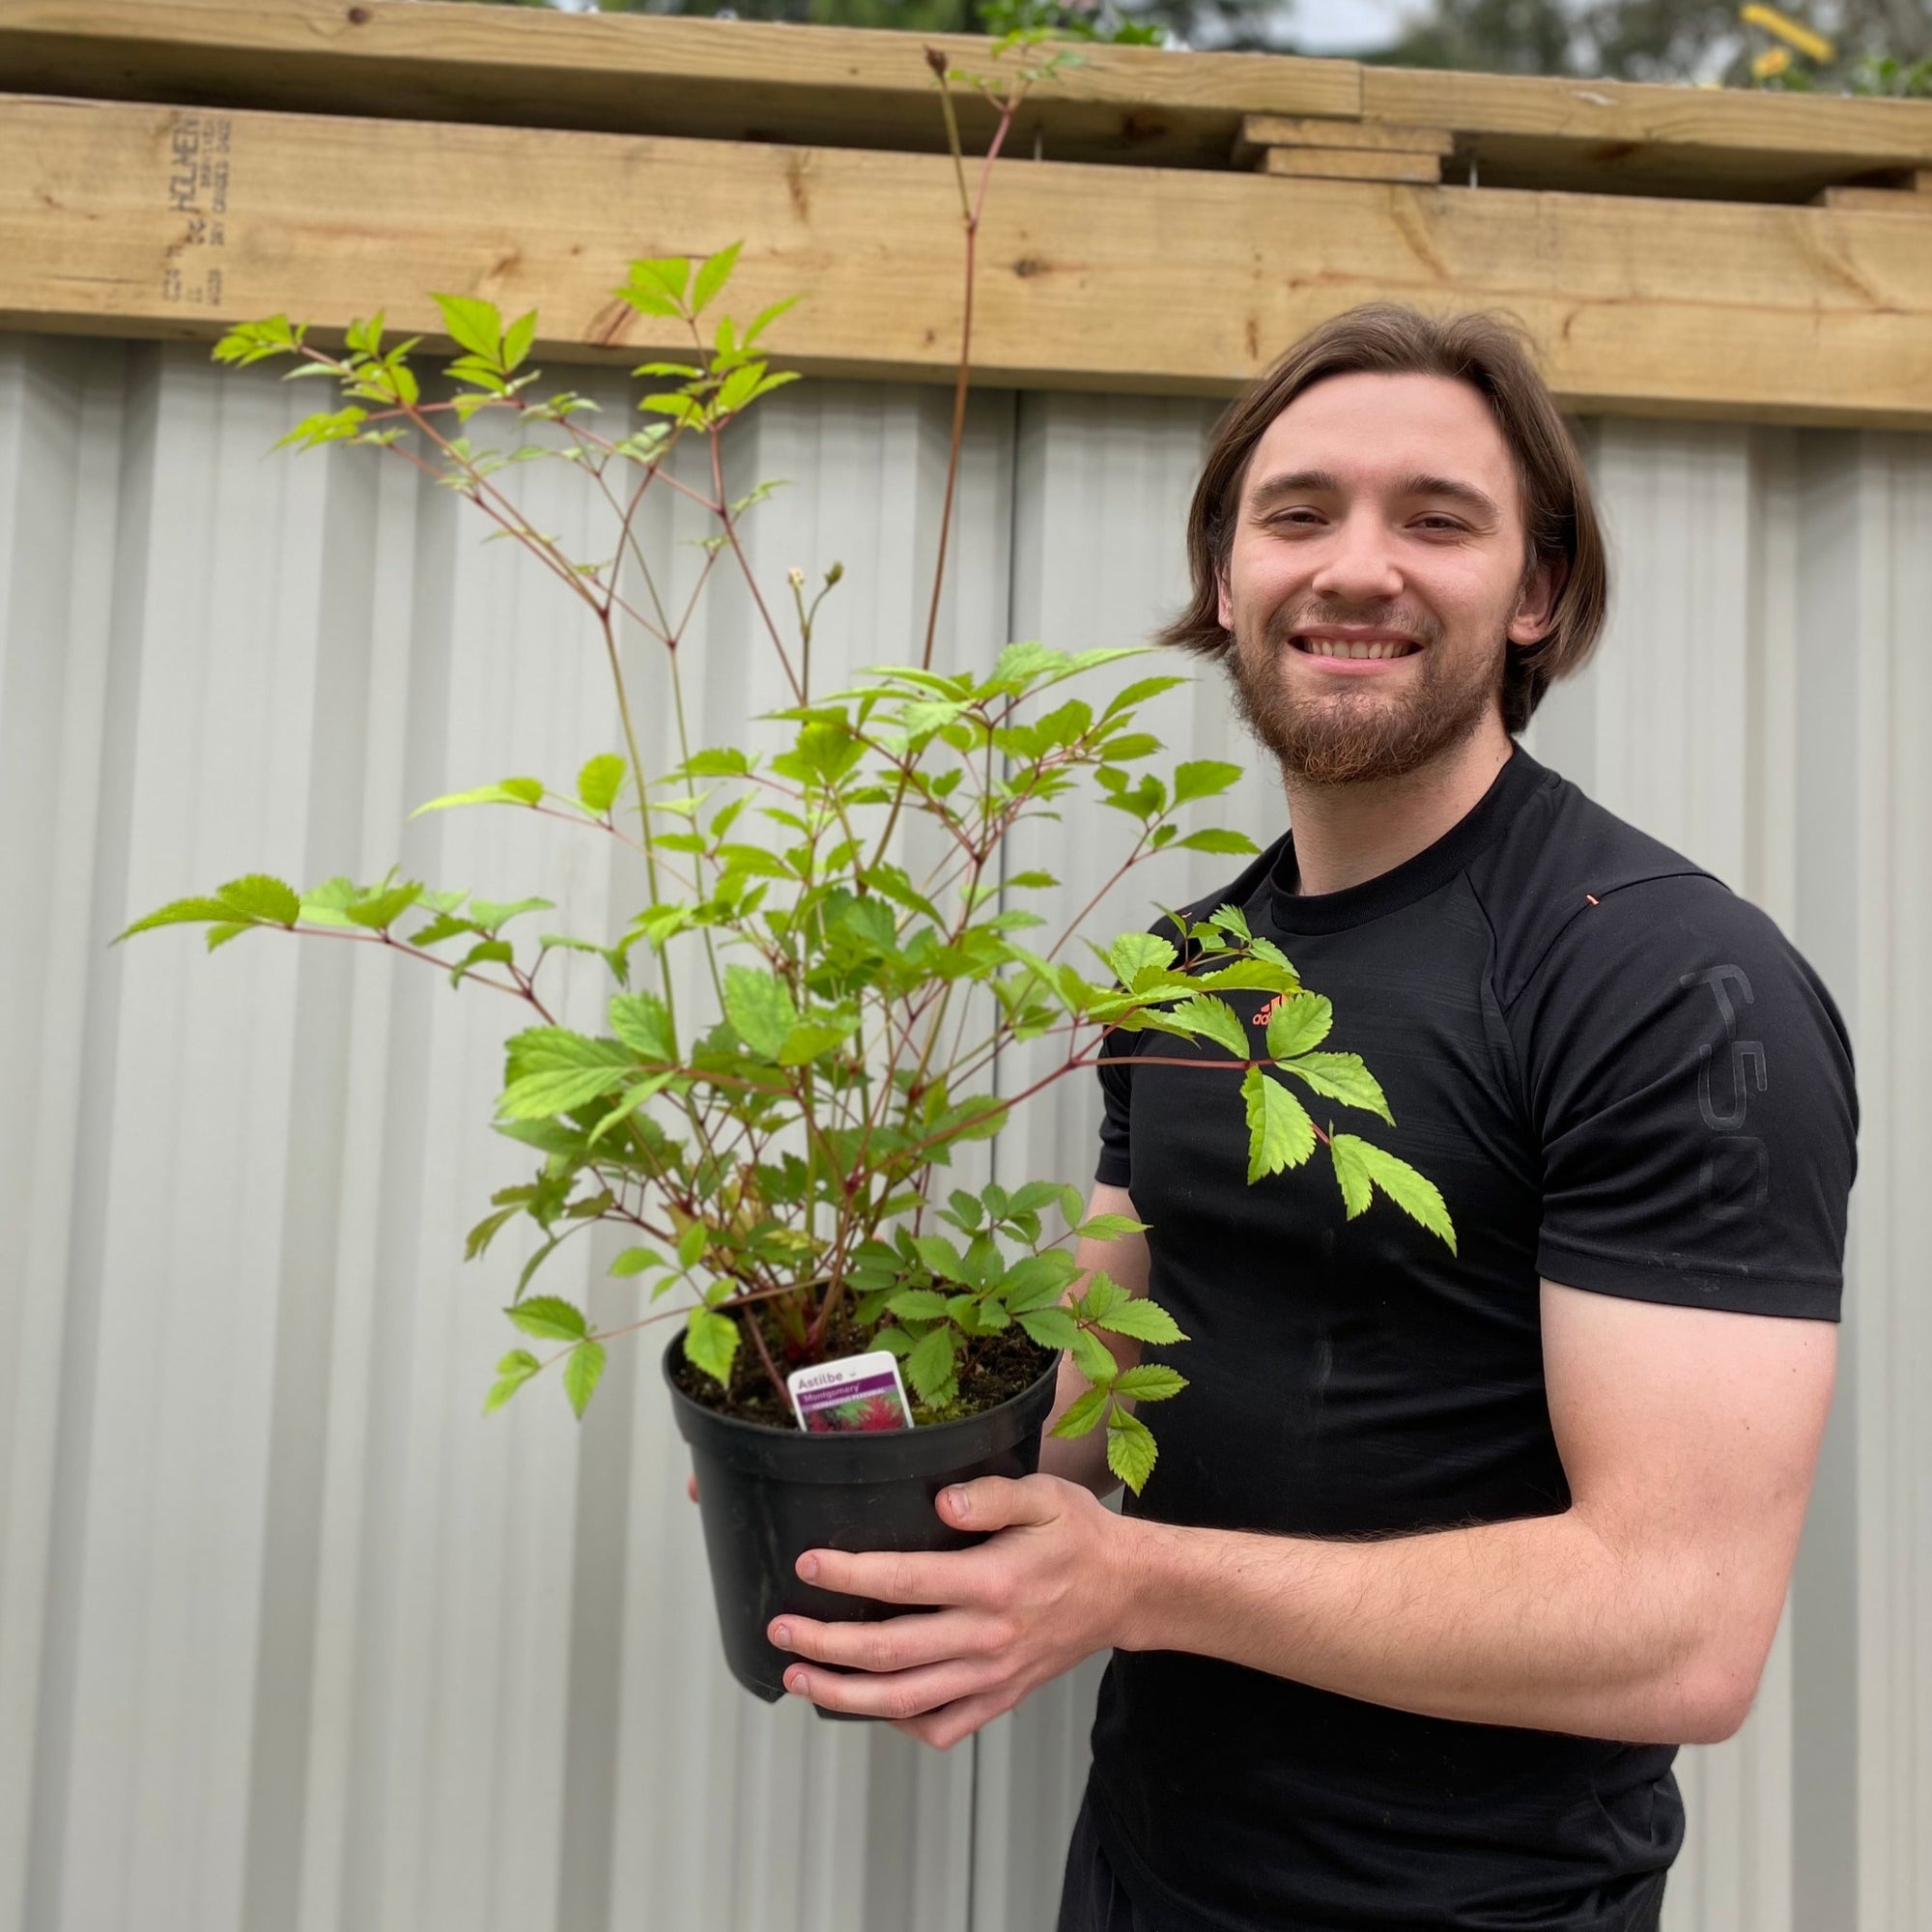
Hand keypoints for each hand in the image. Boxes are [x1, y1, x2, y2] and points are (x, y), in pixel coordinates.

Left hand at [768, 1473, 1134, 1748]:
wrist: (1128, 1591)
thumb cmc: (1080, 1536)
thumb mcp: (1045, 1495)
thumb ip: (992, 1495)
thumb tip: (942, 1499)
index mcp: (993, 1583)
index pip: (906, 1583)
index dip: (851, 1575)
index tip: (809, 1564)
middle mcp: (988, 1637)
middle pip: (890, 1652)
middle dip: (825, 1644)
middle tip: (780, 1630)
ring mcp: (993, 1675)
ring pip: (904, 1699)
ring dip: (843, 1695)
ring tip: (798, 1678)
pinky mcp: (1000, 1696)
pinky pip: (942, 1727)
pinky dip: (899, 1723)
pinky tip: (869, 1705)